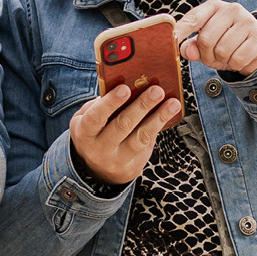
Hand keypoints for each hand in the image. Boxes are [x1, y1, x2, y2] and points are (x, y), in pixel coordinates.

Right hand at [68, 82, 182, 186]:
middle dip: (141, 106)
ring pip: (140, 137)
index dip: (110, 103)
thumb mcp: (86, 120)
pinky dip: (159, 126)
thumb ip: (100, 105)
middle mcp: (99, 149)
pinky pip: (149, 144)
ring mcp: (117, 160)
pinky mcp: (133, 166)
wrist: (98, 170)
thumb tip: (127, 86)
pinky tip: (169, 113)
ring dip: (158, 118)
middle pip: (122, 126)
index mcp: (84, 133)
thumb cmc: (94, 133)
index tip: (125, 88)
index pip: (95, 117)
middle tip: (156, 90)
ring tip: (172, 103)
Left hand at [173, 0, 256, 75]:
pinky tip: (239, 57)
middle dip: (206, 54)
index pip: (193, 18)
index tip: (172, 40)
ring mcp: (248, 22)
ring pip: (222, 51)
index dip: (181, 31)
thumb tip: (188, 51)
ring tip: (227, 55)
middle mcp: (232, 9)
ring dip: (221, 60)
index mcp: (214, 6)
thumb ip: (192, 46)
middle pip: (206, 39)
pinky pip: (237, 59)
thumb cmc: (225, 42)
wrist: (255, 46)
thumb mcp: (205, 43)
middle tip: (213, 55)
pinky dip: (235, 64)